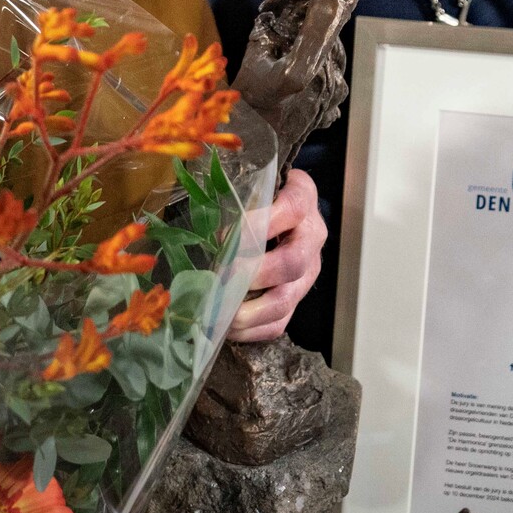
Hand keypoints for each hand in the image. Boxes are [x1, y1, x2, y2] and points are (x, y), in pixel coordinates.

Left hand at [229, 168, 326, 341]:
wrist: (292, 212)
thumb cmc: (266, 194)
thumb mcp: (259, 181)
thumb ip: (238, 189)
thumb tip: (201, 209)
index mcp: (304, 201)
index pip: (292, 209)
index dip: (259, 223)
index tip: (223, 234)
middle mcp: (311, 239)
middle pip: (292, 263)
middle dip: (253, 275)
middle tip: (220, 277)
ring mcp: (307, 273)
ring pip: (286, 300)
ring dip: (249, 311)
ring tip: (218, 312)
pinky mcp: (297, 299)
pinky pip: (279, 323)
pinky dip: (251, 331)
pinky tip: (226, 327)